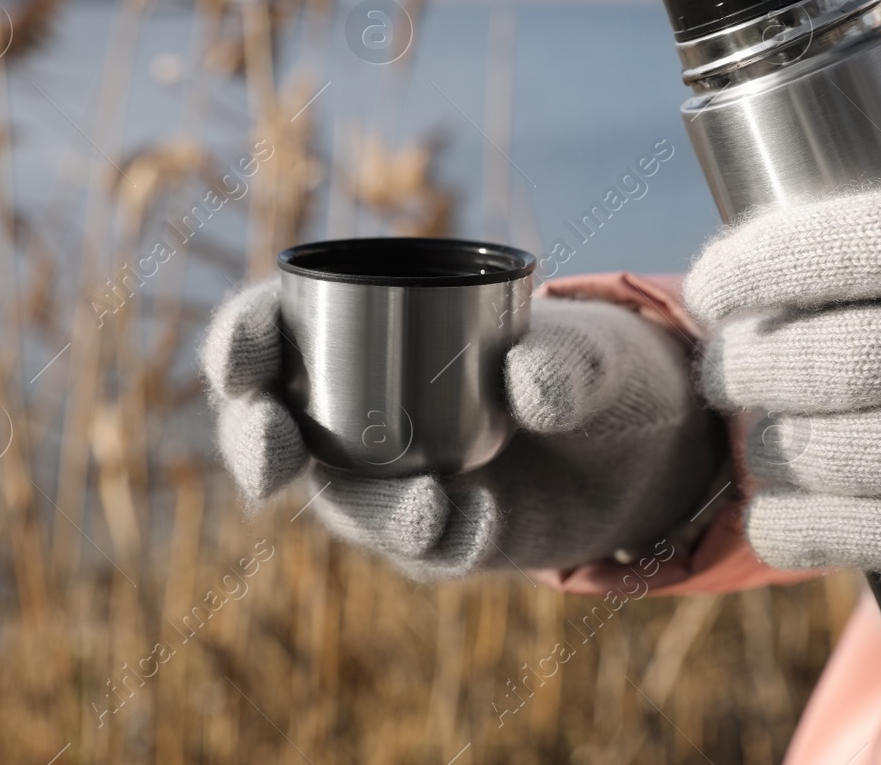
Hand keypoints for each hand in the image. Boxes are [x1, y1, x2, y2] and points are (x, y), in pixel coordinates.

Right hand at [201, 284, 721, 578]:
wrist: (640, 445)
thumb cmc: (587, 363)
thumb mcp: (593, 348)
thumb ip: (569, 357)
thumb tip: (526, 387)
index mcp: (364, 332)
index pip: (269, 332)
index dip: (239, 343)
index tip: (248, 361)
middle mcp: (359, 412)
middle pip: (267, 429)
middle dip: (251, 443)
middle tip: (276, 453)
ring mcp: (393, 479)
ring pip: (342, 501)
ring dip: (369, 506)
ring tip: (427, 506)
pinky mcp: (437, 535)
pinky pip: (421, 547)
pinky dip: (443, 540)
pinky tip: (481, 523)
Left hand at [683, 183, 880, 575]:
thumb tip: (750, 278)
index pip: (869, 243)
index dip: (766, 265)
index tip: (711, 285)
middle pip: (852, 360)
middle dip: (752, 369)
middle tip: (720, 370)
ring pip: (868, 455)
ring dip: (777, 453)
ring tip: (750, 437)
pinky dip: (820, 533)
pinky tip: (774, 521)